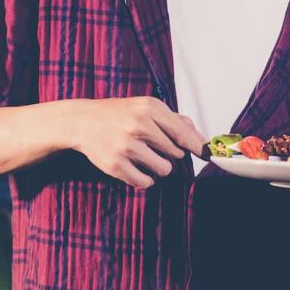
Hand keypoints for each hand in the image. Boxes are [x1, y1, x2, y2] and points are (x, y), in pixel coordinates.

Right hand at [68, 97, 204, 188]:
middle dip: (169, 153)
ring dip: (158, 167)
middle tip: (152, 146)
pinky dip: (145, 179)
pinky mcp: (116, 165)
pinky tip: (135, 168)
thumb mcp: (145, 107)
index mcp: (149, 108)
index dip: (198, 146)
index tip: (207, 155)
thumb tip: (199, 138)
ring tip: (144, 157)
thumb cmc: (118, 114)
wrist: (82, 121)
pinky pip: (145, 182)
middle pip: (176, 153)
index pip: (183, 132)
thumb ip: (174, 120)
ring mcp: (127, 146)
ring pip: (164, 169)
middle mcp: (139, 125)